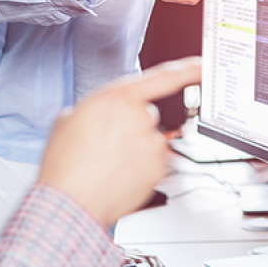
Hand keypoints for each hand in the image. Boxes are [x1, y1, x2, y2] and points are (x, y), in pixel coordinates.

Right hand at [37, 57, 202, 226]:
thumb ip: (91, 109)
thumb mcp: (66, 121)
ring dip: (135, 148)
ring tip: (108, 163)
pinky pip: (154, 162)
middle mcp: (140, 118)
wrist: (71, 202)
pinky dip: (140, 168)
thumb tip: (96, 115)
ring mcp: (152, 145)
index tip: (202, 66)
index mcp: (118, 98)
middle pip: (147, 114)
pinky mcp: (159, 170)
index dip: (188, 69)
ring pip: (150, 140)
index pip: (164, 77)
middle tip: (107, 143)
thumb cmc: (65, 164)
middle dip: (131, 126)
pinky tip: (118, 174)